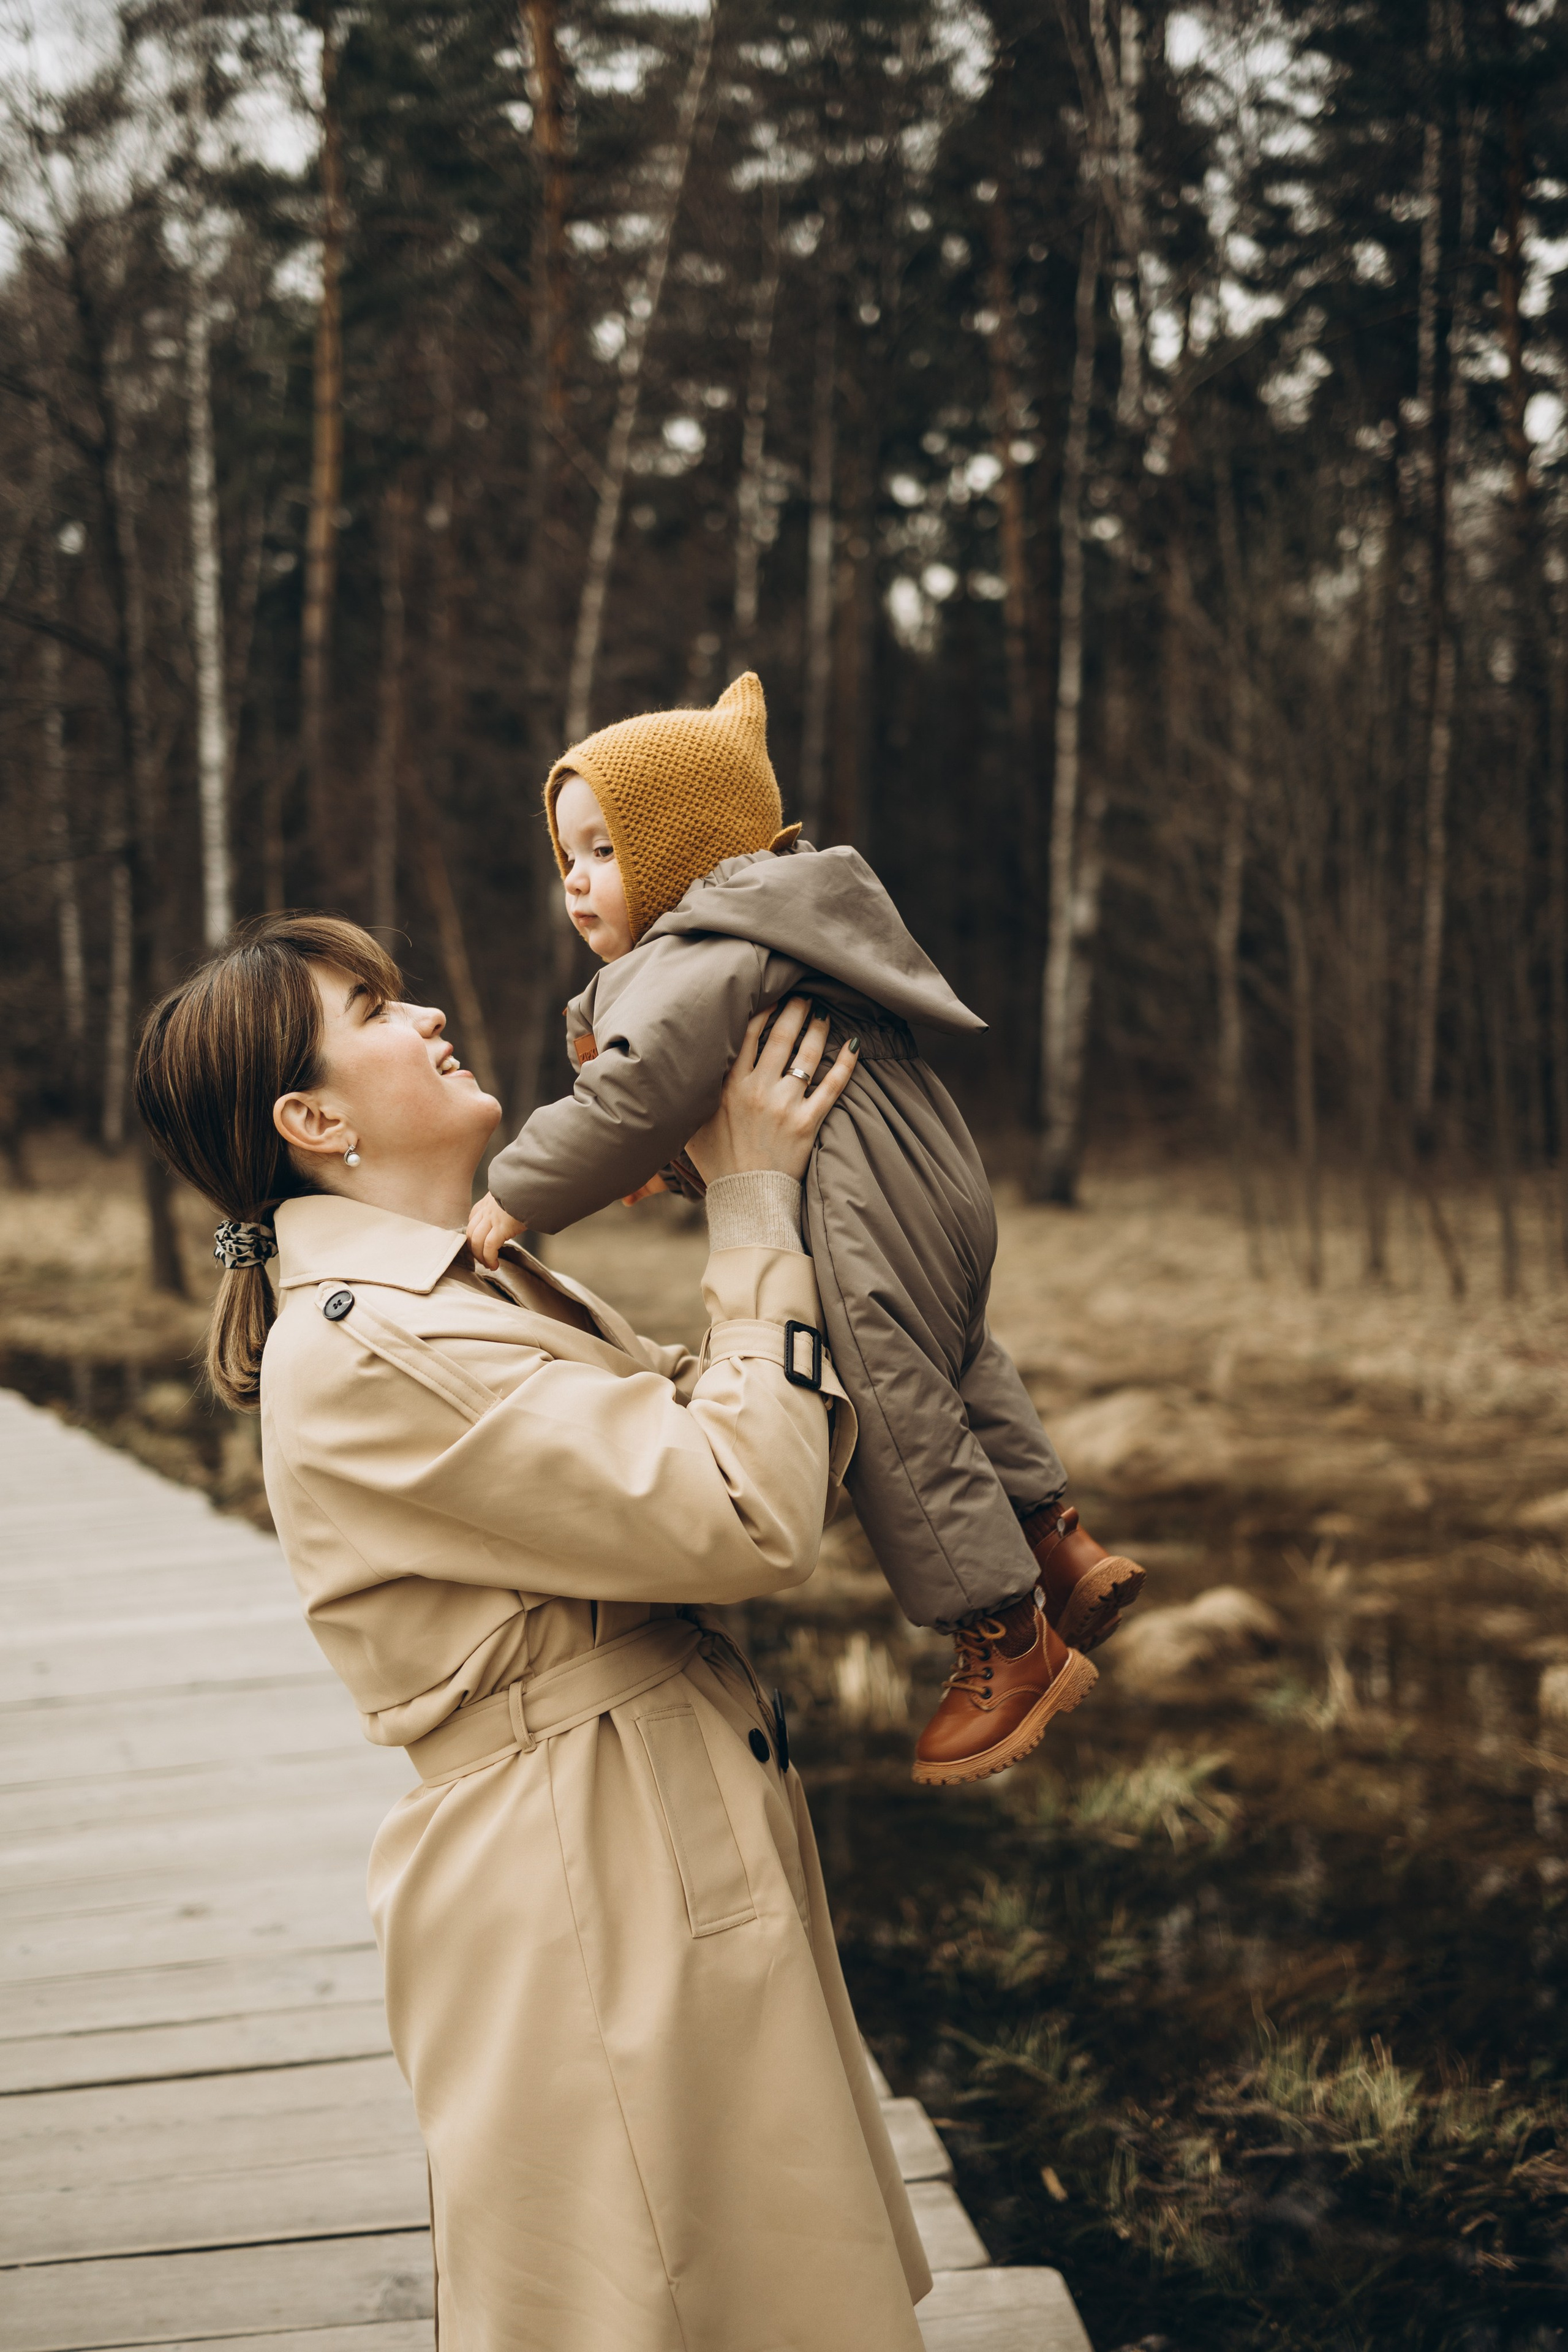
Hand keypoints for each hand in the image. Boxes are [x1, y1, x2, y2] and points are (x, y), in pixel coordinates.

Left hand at [467, 1191, 525, 1269]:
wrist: (534, 1185)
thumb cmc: (528, 1190)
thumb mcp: (513, 1193)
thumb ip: (508, 1202)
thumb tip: (517, 1211)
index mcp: (488, 1201)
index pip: (473, 1219)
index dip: (474, 1233)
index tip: (480, 1243)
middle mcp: (486, 1210)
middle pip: (471, 1232)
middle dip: (473, 1249)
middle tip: (482, 1258)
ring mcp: (492, 1218)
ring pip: (476, 1241)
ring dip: (480, 1256)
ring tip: (488, 1265)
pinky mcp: (502, 1228)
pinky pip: (490, 1247)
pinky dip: (489, 1258)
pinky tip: (495, 1265)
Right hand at [684, 1000, 858, 1184]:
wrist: (744, 1199)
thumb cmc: (717, 1162)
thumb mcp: (691, 1123)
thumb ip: (694, 1091)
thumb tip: (685, 1065)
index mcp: (727, 1085)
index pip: (748, 1033)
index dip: (763, 1009)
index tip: (772, 996)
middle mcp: (756, 1089)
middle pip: (781, 1036)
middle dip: (794, 1009)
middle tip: (803, 995)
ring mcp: (784, 1105)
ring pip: (807, 1055)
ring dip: (817, 1029)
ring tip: (823, 1014)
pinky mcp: (807, 1123)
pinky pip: (832, 1086)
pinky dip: (845, 1065)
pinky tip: (853, 1047)